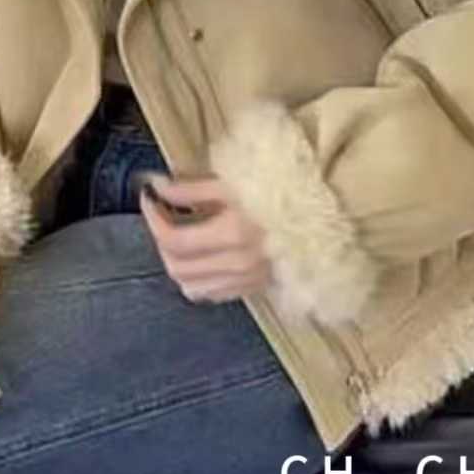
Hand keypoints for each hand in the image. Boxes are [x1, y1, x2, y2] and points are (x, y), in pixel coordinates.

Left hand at [139, 173, 273, 303]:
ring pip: (189, 284)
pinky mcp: (251, 287)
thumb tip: (157, 188)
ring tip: (177, 235)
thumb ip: (192, 188)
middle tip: (161, 214)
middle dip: (160, 239)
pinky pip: (209, 293)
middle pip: (177, 266)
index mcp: (234, 232)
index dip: (153, 218)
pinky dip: (194, 277)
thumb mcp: (234, 181)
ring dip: (175, 261)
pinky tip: (198, 256)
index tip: (150, 197)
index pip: (174, 239)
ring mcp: (245, 279)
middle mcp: (238, 262)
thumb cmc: (280, 191)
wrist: (323, 218)